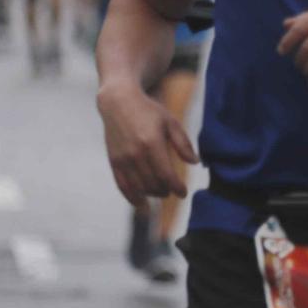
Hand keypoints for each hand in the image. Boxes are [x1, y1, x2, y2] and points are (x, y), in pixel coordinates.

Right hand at [98, 81, 197, 207]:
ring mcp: (122, 159)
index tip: (183, 193)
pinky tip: (141, 204)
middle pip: (152, 184)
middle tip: (172, 191)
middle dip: (165, 191)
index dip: (176, 187)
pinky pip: (122, 185)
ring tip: (160, 193)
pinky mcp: (113, 161)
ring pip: (138, 187)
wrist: (118, 103)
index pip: (166, 175)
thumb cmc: (149, 112)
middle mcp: (135, 154)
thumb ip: (183, 144)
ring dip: (151, 195)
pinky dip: (132, 197)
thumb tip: (195, 163)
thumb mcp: (171, 122)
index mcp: (152, 144)